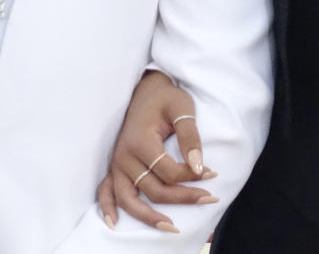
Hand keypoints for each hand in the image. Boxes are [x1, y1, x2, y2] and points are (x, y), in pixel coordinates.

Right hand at [96, 72, 216, 232]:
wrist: (146, 90)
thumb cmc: (166, 98)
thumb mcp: (182, 107)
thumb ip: (190, 136)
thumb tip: (199, 166)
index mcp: (140, 141)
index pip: (168, 172)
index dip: (192, 176)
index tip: (213, 173)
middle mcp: (124, 156)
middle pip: (153, 190)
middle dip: (183, 198)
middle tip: (210, 199)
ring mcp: (117, 163)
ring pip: (129, 199)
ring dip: (149, 217)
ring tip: (172, 227)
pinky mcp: (115, 166)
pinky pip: (105, 191)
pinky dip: (107, 208)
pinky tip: (114, 223)